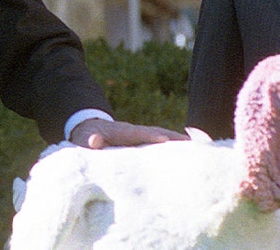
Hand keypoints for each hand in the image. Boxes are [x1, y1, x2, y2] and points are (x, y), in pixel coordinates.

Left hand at [70, 118, 185, 148]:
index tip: (164, 139)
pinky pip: (160, 141)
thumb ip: (90, 140)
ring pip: (160, 135)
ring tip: (197, 147)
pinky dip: (173, 144)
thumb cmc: (86, 137)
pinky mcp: (142, 141)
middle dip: (172, 136)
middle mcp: (133, 130)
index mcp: (120, 131)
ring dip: (177, 140)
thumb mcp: (83, 139)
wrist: (88, 128)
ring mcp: (139, 134)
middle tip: (191, 143)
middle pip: (155, 132)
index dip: (150, 136)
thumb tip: (94, 141)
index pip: (137, 134)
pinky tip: (188, 152)